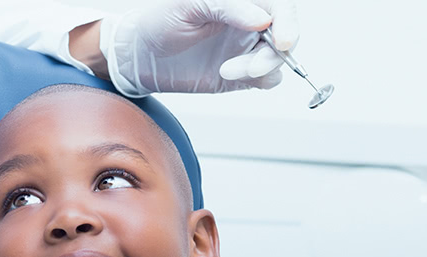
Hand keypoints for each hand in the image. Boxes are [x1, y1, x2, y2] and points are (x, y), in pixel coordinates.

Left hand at [101, 0, 299, 95]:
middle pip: (286, 34)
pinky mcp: (242, 73)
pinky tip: (229, 75)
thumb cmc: (158, 21)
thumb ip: (227, 8)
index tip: (283, 42)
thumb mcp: (188, 6)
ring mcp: (247, 48)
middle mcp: (249, 23)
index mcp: (241, 2)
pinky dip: (258, 80)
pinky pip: (266, 78)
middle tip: (253, 67)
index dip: (288, 22)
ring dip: (262, 67)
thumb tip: (263, 19)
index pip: (280, 7)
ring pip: (277, 58)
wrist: (138, 54)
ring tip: (227, 71)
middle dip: (275, 53)